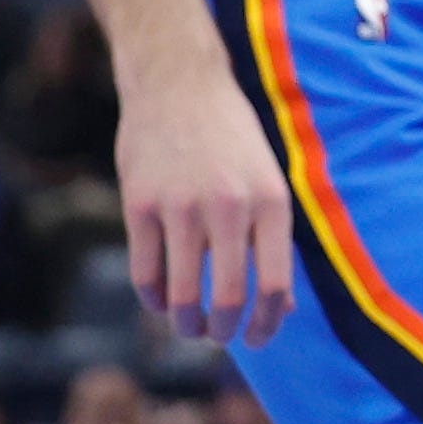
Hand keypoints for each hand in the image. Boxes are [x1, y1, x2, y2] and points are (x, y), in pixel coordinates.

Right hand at [116, 57, 298, 346]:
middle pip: (227, 298)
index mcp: (271, 200)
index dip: (266, 324)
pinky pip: (145, 274)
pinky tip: (160, 298)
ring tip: (188, 326)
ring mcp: (181, 207)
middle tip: (217, 336)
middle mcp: (230, 206)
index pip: (275, 284)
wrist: (180, 84)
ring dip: (185, 323)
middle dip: (222, 331)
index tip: (256, 339)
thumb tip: (282, 308)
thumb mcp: (268, 179)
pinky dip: (153, 298)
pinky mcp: (140, 205)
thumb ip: (273, 239)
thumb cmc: (232, 139)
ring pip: (181, 295)